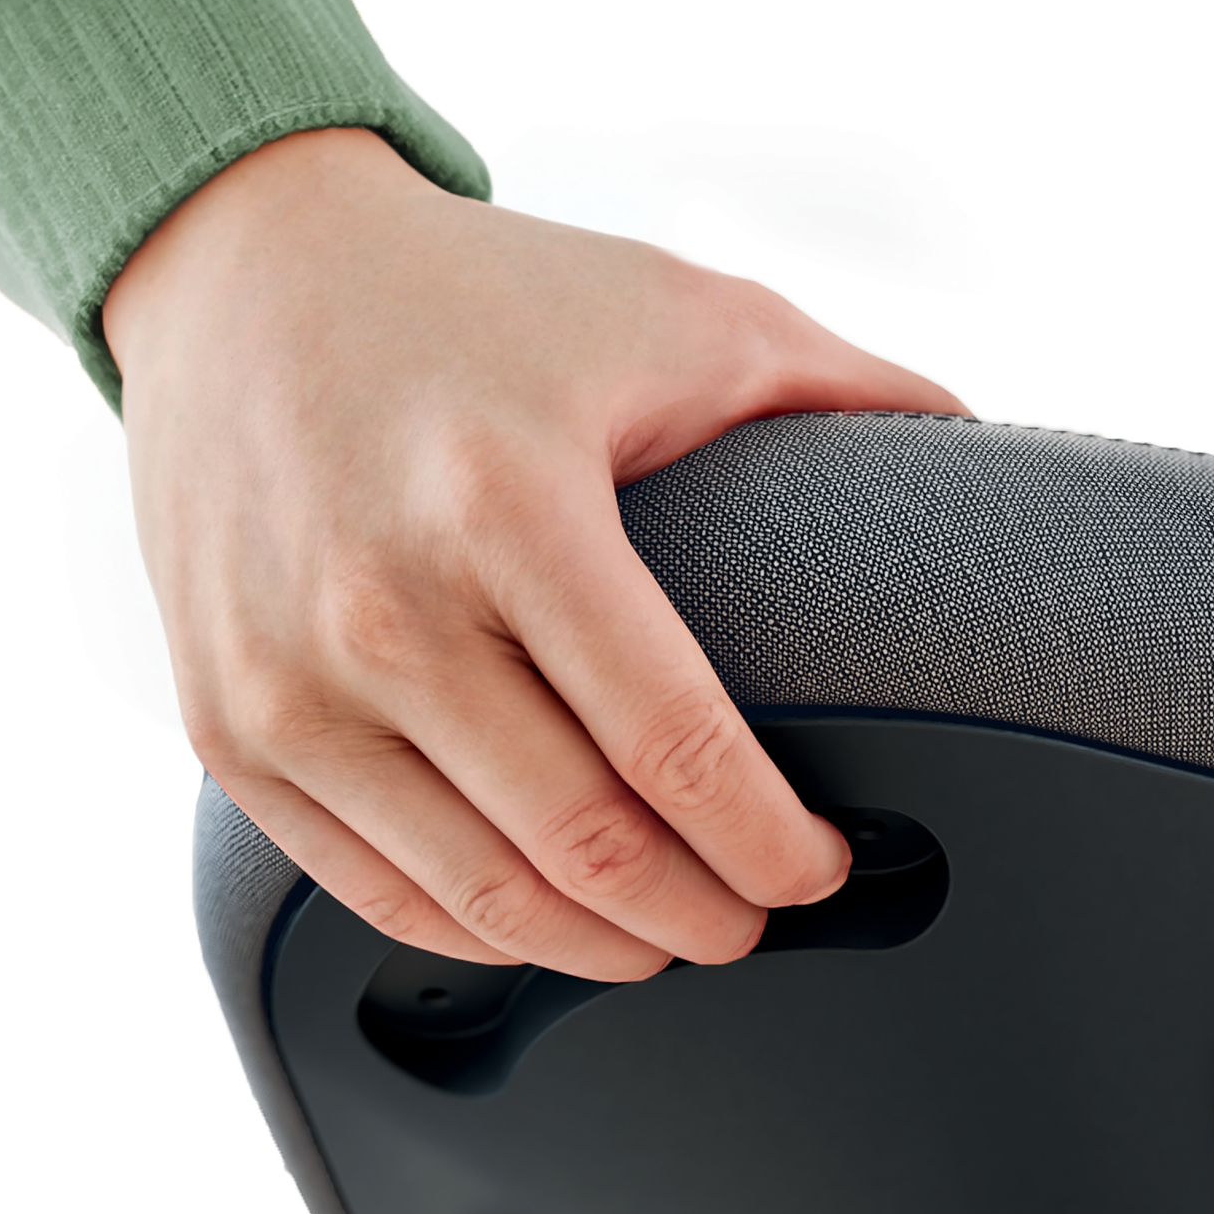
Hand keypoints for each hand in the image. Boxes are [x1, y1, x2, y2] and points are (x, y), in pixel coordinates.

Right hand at [105, 126, 967, 980]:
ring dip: (605, 946)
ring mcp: (288, 677)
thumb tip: (985, 456)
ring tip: (669, 930)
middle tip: (756, 915)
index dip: (769, 843)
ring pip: (485, 899)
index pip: (676, 746)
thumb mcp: (678, 309)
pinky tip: (550, 919)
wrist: (244, 266)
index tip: (819, 866)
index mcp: (509, 502)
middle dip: (704, 914)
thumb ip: (843, 389)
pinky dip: (483, 933)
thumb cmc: (480, 297)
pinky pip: (376, 891)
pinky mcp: (228, 724)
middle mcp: (382, 602)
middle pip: (586, 848)